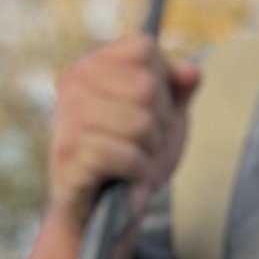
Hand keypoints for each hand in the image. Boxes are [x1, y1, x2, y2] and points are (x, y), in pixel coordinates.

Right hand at [47, 37, 199, 222]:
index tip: (150, 108)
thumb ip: (180, 88)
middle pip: (146, 85)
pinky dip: (136, 171)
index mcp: (93, 65)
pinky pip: (126, 154)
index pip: (144, 49)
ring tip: (132, 158)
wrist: (106, 210)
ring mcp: (67, 118)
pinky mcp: (69, 155)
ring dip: (147, 149)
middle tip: (142, 141)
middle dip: (158, 122)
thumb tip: (191, 72)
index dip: (162, 82)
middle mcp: (74, 84)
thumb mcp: (165, 118)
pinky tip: (124, 176)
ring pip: (139, 121)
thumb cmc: (134, 156)